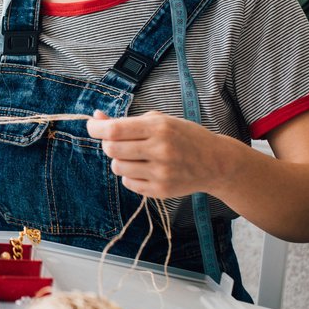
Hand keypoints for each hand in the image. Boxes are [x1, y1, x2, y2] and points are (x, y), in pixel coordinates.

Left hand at [84, 110, 235, 199]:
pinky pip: (128, 183)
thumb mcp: (161, 121)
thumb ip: (128, 121)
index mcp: (159, 127)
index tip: (92, 126)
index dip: (96, 128)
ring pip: (117, 168)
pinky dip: (130, 175)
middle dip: (108, 144)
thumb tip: (97, 118)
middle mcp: (160, 150)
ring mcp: (161, 172)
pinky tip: (145, 169)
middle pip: (111, 149)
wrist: (216, 162)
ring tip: (135, 156)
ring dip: (119, 160)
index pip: (115, 130)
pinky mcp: (161, 190)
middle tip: (117, 141)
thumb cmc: (185, 137)